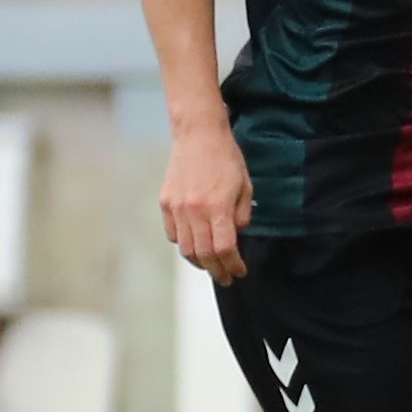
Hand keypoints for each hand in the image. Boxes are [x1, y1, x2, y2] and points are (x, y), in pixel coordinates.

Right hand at [159, 120, 253, 283]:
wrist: (198, 134)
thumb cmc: (226, 158)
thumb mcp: (245, 186)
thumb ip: (241, 216)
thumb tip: (235, 236)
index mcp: (218, 207)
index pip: (225, 249)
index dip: (233, 265)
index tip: (240, 272)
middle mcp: (195, 211)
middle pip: (204, 254)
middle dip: (217, 271)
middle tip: (226, 278)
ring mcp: (177, 208)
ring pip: (185, 248)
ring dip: (199, 262)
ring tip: (210, 266)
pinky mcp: (166, 202)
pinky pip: (173, 234)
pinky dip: (184, 245)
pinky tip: (194, 245)